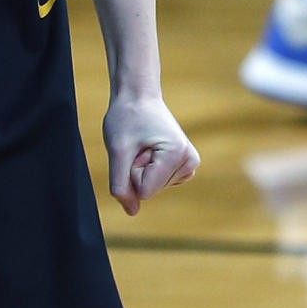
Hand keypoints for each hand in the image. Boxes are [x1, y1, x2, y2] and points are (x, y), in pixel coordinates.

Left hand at [102, 93, 198, 216]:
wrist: (137, 96)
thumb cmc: (126, 117)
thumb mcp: (117, 151)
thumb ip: (120, 184)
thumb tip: (132, 212)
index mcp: (177, 155)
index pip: (144, 191)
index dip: (131, 171)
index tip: (134, 147)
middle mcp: (189, 162)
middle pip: (150, 190)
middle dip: (136, 169)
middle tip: (137, 144)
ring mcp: (189, 165)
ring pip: (153, 188)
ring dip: (141, 168)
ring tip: (143, 143)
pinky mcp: (183, 166)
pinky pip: (156, 183)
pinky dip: (147, 168)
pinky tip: (149, 148)